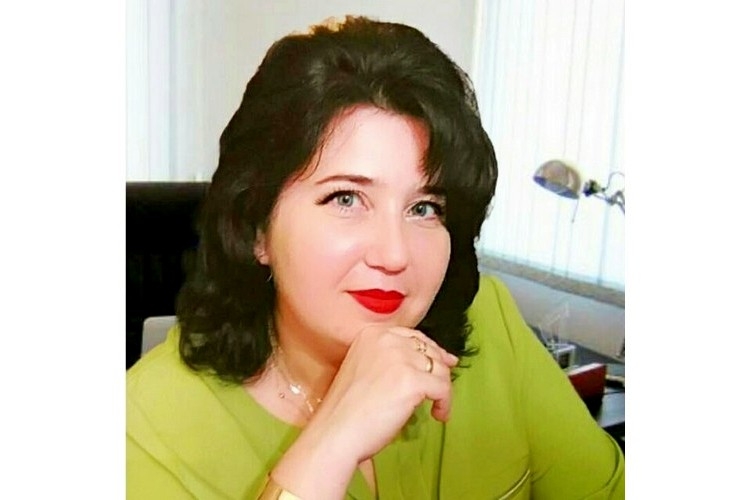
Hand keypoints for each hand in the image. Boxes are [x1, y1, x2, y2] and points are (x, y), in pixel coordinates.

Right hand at [311, 325, 458, 461]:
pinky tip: (438, 415)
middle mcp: (387, 340)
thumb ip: (389, 360)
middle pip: (428, 350)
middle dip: (439, 369)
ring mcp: (400, 359)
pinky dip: (445, 403)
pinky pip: (443, 388)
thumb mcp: (363, 369)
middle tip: (444, 387)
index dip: (430, 351)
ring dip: (443, 390)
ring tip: (437, 407)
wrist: (335, 432)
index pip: (412, 337)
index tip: (442, 363)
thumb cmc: (347, 411)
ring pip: (439, 369)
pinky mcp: (412, 380)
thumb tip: (427, 361)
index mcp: (372, 335)